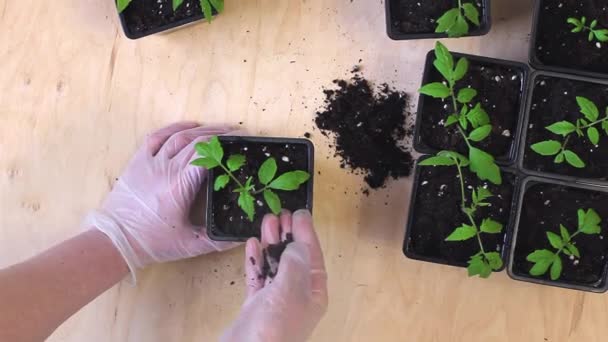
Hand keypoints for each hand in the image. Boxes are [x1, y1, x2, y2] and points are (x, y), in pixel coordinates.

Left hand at [85, 122, 238, 280]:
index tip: (243, 142)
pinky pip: (157, 136)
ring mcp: (150, 162)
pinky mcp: (137, 161)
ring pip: (179, 136)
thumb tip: (244, 237)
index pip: (208, 156)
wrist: (114, 240)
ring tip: (220, 129)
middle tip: (238, 134)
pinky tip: (190, 126)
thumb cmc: (153, 243)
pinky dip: (175, 128)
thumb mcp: (190, 245)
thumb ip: (219, 241)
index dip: (227, 145)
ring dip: (202, 130)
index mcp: (181, 186)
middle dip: (220, 135)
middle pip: (197, 142)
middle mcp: (166, 168)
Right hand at [221, 210, 327, 341]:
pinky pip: (258, 278)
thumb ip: (295, 262)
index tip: (300, 213)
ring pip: (275, 265)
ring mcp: (275, 301)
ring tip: (266, 222)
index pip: (313, 257)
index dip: (307, 234)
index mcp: (313, 294)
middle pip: (294, 258)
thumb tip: (298, 244)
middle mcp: (297, 296)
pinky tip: (251, 245)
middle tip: (280, 214)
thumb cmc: (274, 325)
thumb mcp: (290, 289)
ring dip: (270, 244)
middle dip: (288, 235)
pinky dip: (255, 261)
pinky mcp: (255, 307)